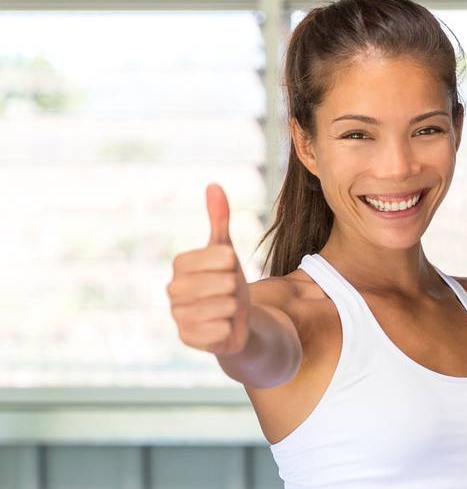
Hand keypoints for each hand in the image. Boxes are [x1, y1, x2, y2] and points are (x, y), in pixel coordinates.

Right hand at [166, 183, 250, 354]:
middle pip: (223, 283)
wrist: (235, 320)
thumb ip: (219, 219)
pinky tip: (224, 326)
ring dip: (234, 308)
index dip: (232, 263)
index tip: (229, 267)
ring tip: (227, 308)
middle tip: (229, 291)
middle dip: (235, 287)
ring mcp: (178, 316)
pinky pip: (220, 330)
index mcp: (180, 265)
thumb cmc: (228, 281)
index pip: (220, 256)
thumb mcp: (226, 250)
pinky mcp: (188, 339)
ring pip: (225, 306)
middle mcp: (173, 290)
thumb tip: (213, 185)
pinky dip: (230, 328)